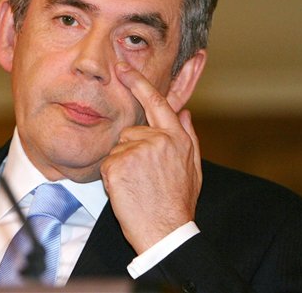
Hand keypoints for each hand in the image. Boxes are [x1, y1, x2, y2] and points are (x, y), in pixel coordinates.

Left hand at [100, 62, 201, 253]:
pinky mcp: (118, 165)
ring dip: (123, 164)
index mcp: (176, 137)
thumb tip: (186, 112)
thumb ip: (189, 136)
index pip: (157, 101)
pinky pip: (108, 162)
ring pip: (118, 148)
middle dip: (132, 149)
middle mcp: (158, 139)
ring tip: (137, 184)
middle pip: (131, 131)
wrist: (165, 232)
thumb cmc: (178, 202)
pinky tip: (127, 189)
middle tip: (144, 177)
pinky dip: (113, 176)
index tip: (123, 68)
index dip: (138, 82)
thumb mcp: (193, 168)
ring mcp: (137, 151)